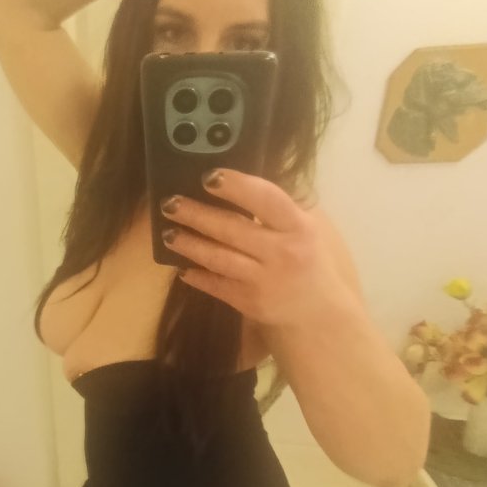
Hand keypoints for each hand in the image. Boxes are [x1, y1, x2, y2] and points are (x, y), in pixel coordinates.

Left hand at [160, 169, 342, 328]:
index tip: (209, 176)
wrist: (317, 310)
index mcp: (298, 226)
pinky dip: (197, 276)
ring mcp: (265, 280)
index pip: (266, 200)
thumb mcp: (302, 227)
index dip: (236, 186)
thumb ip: (274, 209)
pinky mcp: (250, 302)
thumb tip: (230, 184)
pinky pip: (216, 286)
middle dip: (196, 214)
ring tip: (168, 233)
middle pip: (232, 229)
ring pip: (218, 258)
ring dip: (189, 244)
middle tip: (169, 203)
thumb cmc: (304, 257)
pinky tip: (182, 267)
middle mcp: (282, 253)